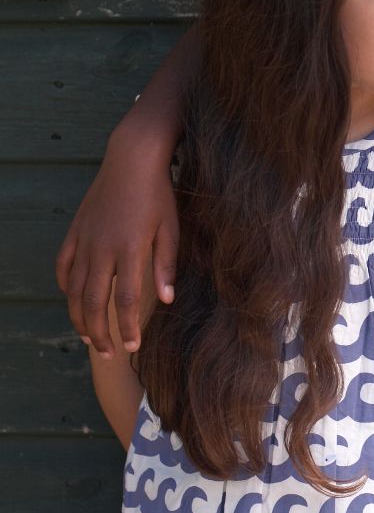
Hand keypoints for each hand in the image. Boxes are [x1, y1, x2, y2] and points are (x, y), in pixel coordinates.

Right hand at [55, 128, 178, 357]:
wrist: (132, 158)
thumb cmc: (158, 193)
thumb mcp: (170, 228)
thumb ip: (166, 265)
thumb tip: (168, 300)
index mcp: (129, 250)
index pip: (127, 300)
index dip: (128, 327)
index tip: (133, 346)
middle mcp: (102, 248)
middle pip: (94, 302)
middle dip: (100, 332)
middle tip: (108, 354)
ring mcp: (84, 240)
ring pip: (74, 289)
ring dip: (80, 317)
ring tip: (89, 337)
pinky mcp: (75, 231)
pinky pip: (64, 266)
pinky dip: (66, 286)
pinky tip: (73, 299)